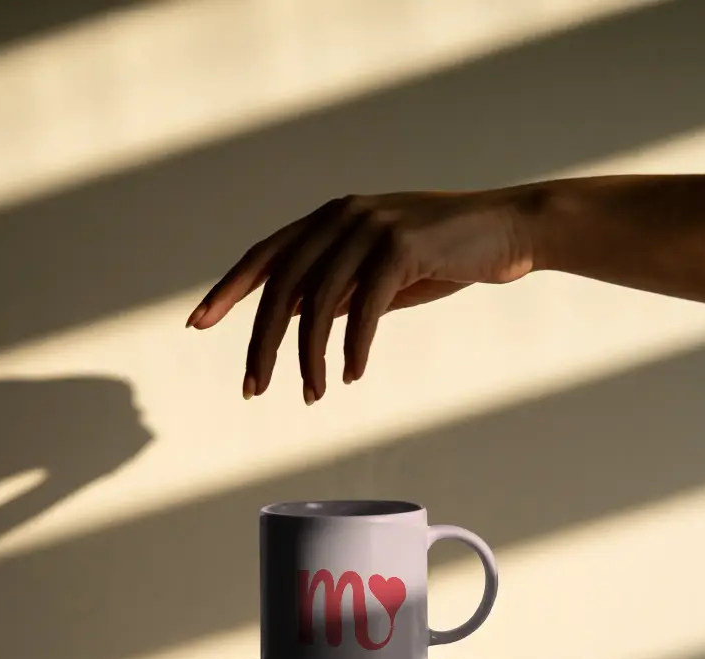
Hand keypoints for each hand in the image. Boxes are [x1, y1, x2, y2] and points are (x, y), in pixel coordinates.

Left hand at [186, 190, 533, 402]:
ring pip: (319, 302)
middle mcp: (342, 216)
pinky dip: (353, 348)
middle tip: (252, 387)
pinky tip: (350, 375)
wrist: (507, 231)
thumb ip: (340, 289)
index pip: (265, 256)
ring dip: (309, 357)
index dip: (228, 290)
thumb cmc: (444, 254)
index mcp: (330, 219)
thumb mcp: (379, 274)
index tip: (197, 323)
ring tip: (309, 396)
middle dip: (263, 342)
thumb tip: (299, 320)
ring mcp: (371, 226)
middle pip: (282, 285)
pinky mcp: (402, 245)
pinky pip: (365, 308)